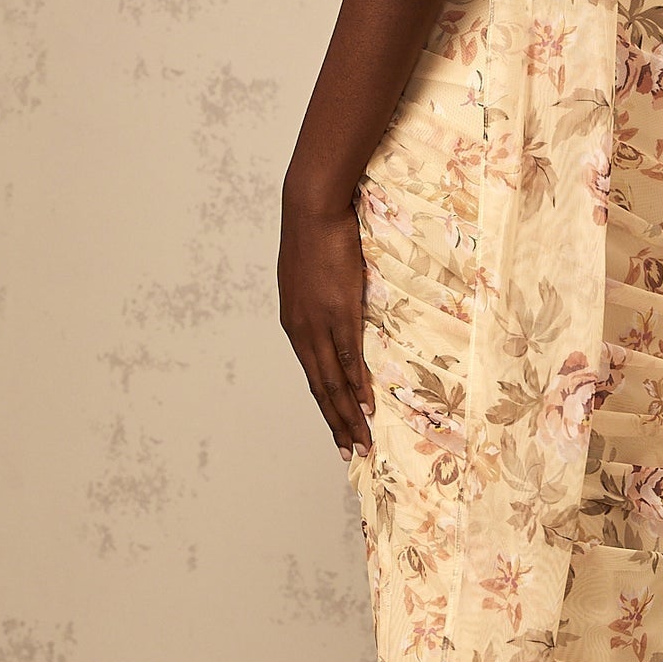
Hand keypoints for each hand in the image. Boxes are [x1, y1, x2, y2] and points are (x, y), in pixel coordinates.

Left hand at [278, 198, 374, 458]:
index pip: (312, 377)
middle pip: (320, 389)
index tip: (338, 432)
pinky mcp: (340, 312)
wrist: (312, 208)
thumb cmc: (315, 237)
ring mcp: (320, 324)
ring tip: (363, 441)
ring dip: (349, 415)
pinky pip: (349, 358)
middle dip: (337, 423)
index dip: (326, 408)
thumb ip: (320, 303)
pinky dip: (358, 385)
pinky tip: (367, 406)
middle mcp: (302, 332)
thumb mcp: (312, 279)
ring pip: (334, 382)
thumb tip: (334, 311)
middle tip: (351, 453)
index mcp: (295, 325)